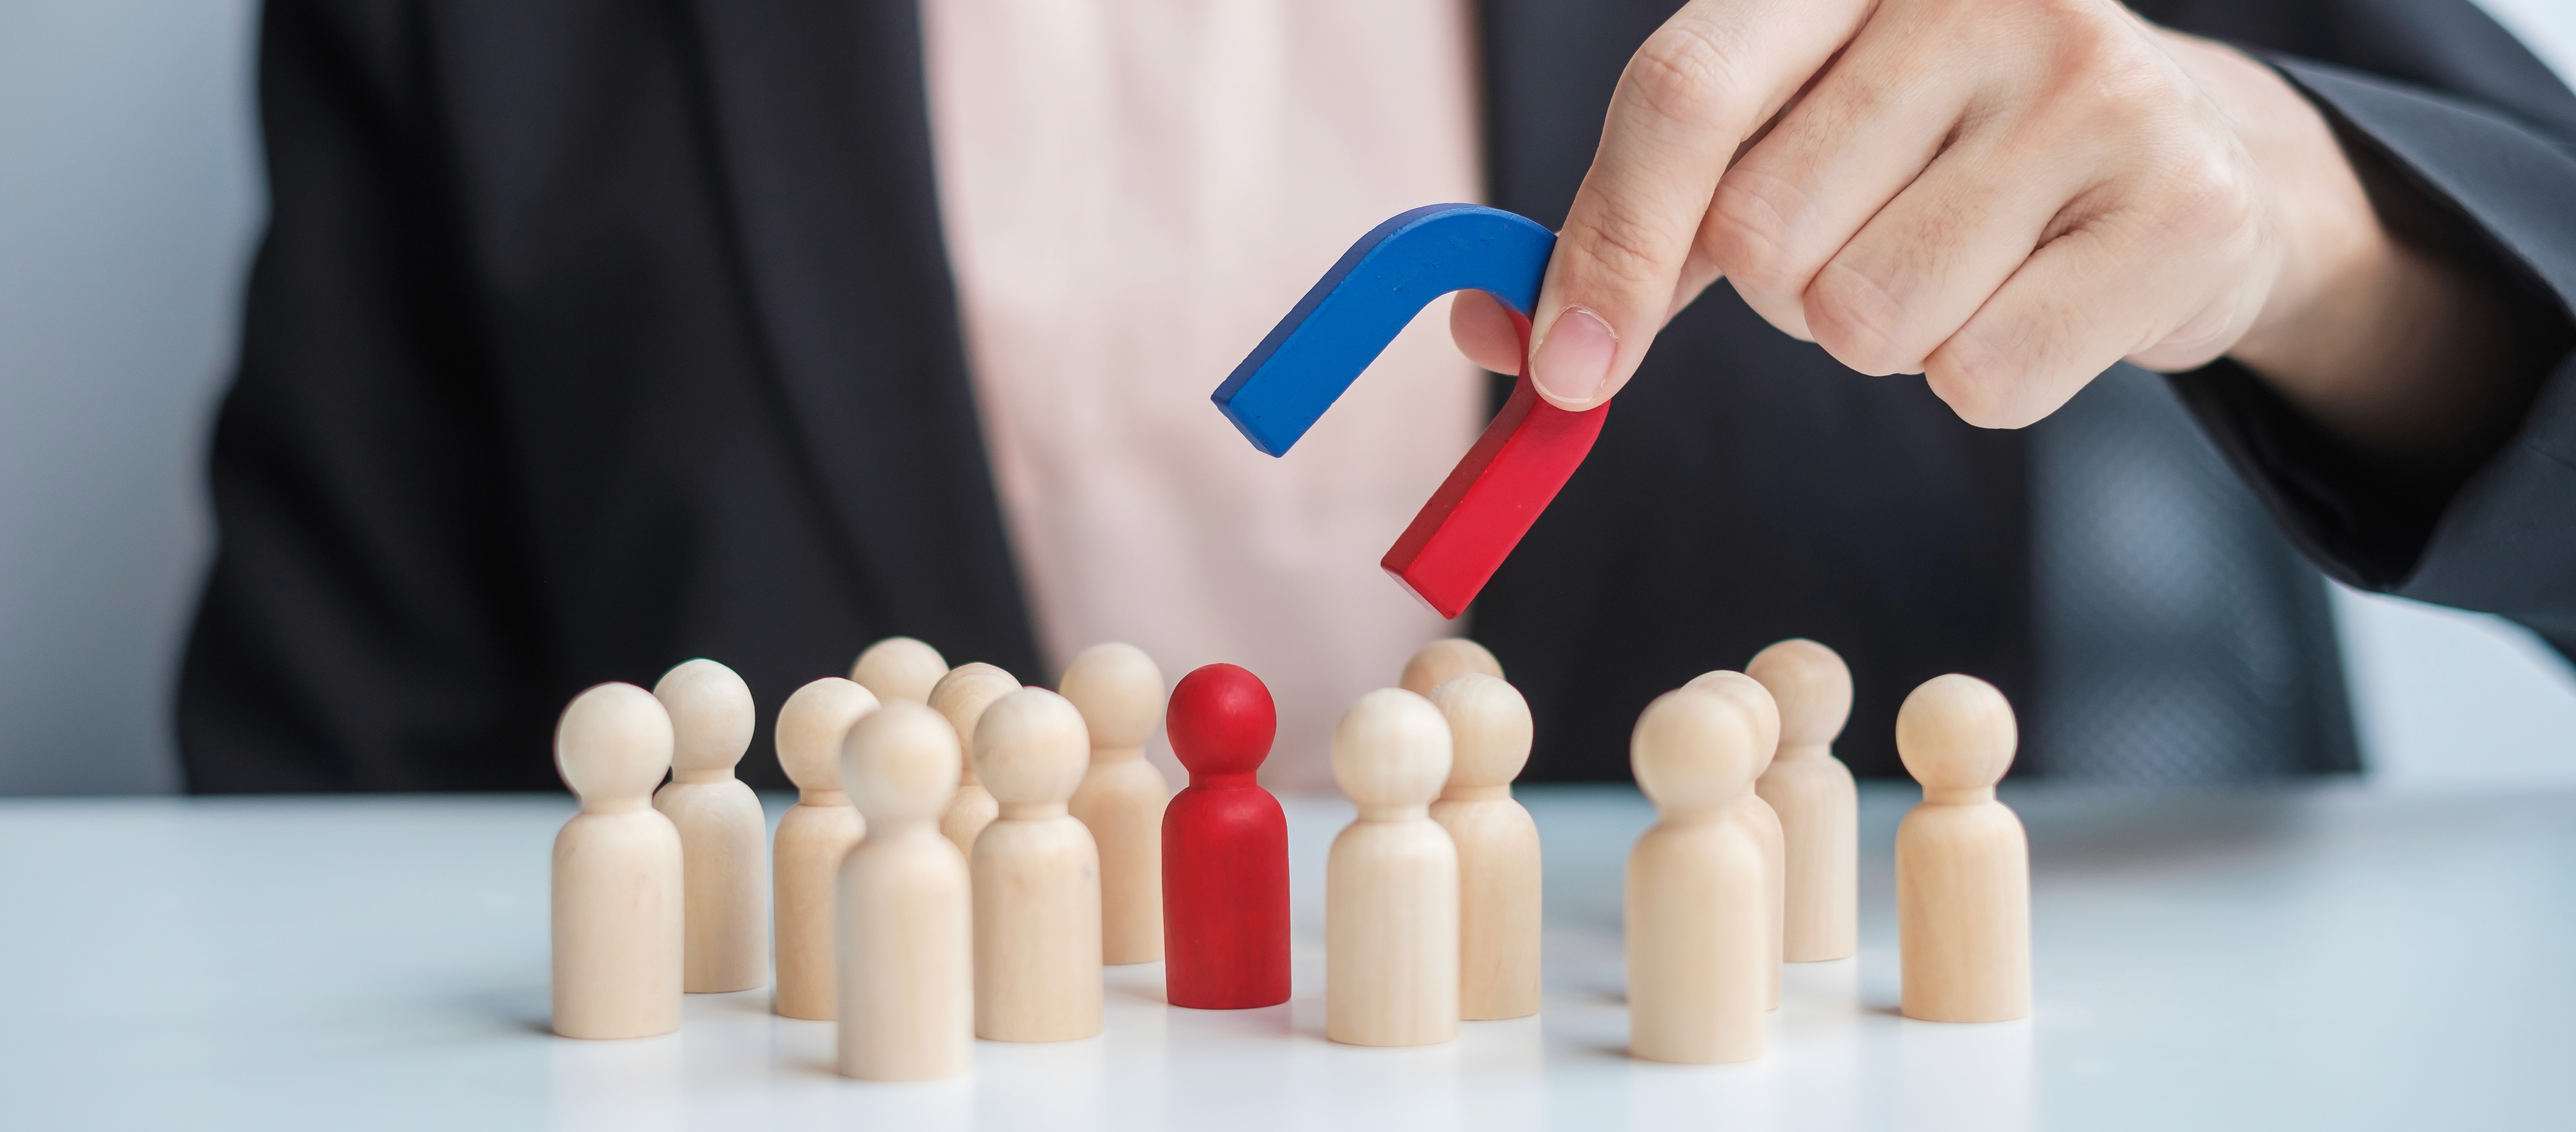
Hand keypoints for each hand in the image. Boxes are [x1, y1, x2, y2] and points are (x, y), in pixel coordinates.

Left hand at [1451, 0, 2484, 447]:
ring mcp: (2092, 88)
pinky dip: (1987, 378)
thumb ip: (1636, 221)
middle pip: (1766, 236)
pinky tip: (2042, 294)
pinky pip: (1982, 379)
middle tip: (1872, 242)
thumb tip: (1496, 331)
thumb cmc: (1942, 152)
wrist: (2190, 156)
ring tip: (1963, 260)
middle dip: (1787, 292)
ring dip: (1884, 338)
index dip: (1611, 246)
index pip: (1682, 95)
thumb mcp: (1783, 139)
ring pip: (1867, 320)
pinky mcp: (2176, 207)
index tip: (1571, 366)